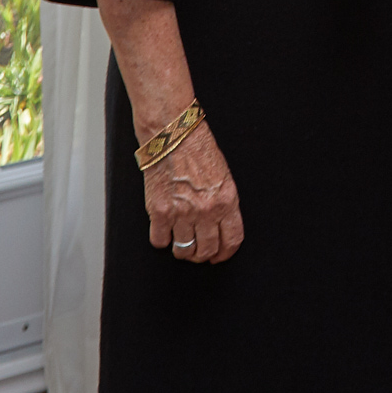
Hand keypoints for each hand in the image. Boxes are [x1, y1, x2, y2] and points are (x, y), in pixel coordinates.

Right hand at [141, 117, 242, 263]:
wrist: (174, 136)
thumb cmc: (198, 151)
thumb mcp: (224, 177)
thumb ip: (224, 204)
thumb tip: (220, 229)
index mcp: (227, 201)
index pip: (232, 240)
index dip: (225, 254)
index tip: (219, 257)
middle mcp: (206, 210)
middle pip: (206, 250)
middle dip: (202, 255)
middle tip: (197, 252)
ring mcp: (182, 212)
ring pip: (183, 250)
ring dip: (182, 250)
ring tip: (180, 241)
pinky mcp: (160, 211)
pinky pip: (159, 241)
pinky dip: (161, 239)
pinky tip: (164, 230)